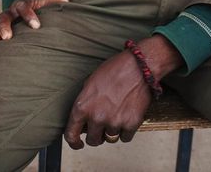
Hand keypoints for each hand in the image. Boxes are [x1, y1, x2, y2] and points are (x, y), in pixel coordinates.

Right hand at [0, 0, 68, 44]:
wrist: (26, 9)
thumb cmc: (37, 8)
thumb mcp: (45, 2)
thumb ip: (54, 1)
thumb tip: (66, 1)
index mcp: (23, 4)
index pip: (23, 6)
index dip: (29, 15)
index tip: (36, 26)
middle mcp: (10, 11)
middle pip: (4, 16)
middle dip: (4, 26)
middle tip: (8, 37)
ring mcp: (1, 20)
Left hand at [64, 35, 183, 147]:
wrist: (138, 67)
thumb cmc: (115, 70)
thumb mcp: (90, 83)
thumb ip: (85, 103)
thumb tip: (83, 120)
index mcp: (82, 106)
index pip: (71, 134)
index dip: (74, 143)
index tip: (78, 144)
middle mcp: (96, 117)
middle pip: (93, 141)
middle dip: (97, 135)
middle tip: (103, 125)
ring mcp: (114, 122)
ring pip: (110, 138)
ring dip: (113, 130)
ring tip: (119, 113)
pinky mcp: (130, 124)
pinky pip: (125, 137)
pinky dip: (127, 130)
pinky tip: (128, 116)